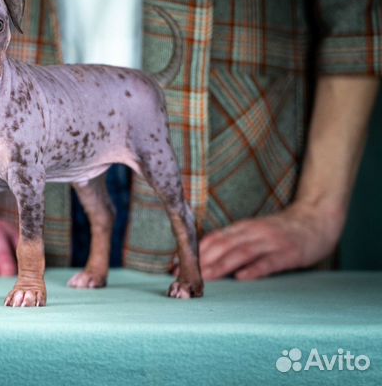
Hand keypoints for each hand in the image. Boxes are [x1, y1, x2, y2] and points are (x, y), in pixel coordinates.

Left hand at [199, 201, 343, 280]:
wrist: (318, 219)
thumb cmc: (281, 230)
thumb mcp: (254, 231)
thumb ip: (233, 241)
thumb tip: (205, 256)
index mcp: (243, 228)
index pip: (213, 238)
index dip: (194, 251)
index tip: (177, 264)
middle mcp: (254, 232)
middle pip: (223, 245)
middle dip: (202, 260)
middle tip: (185, 275)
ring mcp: (271, 242)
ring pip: (242, 253)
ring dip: (221, 265)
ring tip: (205, 277)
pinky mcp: (289, 253)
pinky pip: (269, 262)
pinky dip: (254, 269)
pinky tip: (241, 277)